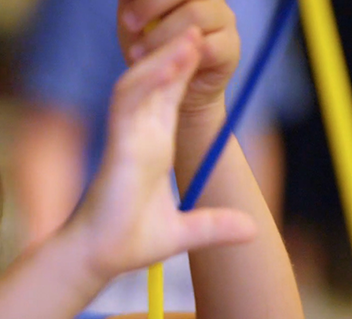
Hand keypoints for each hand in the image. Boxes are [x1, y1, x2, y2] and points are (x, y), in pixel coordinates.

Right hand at [66, 30, 255, 280]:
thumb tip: (252, 232)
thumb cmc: (129, 242)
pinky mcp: (117, 147)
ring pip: (142, 85)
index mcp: (154, 147)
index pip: (171, 99)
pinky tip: (166, 65)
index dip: (184, 72)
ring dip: (164, 60)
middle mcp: (140, 137)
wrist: (99, 259)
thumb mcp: (186, 234)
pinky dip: (145, 82)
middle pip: (158, 83)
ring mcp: (127, 139)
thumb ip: (215, 227)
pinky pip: (127, 104)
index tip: (202, 48)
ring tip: (188, 36)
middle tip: (198, 25)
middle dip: (176, 54)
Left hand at [116, 0, 239, 114]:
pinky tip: (165, 66)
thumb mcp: (135, 22)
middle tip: (130, 25)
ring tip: (138, 53)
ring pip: (196, 15)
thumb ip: (133, 2)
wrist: (173, 88)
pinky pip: (209, 46)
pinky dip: (181, 57)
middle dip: (151, 4)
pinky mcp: (230, 47)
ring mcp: (223, 19)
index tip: (126, 12)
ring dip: (161, 35)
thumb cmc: (152, 49)